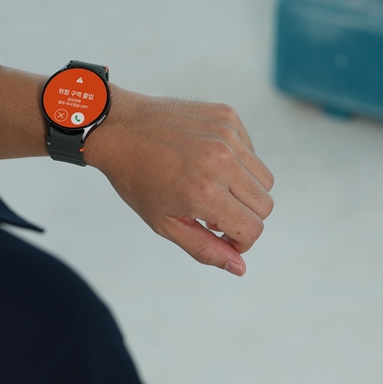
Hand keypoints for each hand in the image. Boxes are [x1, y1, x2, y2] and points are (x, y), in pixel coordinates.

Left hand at [83, 86, 274, 276]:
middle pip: (264, 204)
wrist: (118, 127)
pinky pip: (250, 150)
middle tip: (212, 212)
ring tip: (211, 186)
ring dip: (244, 189)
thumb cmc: (137, 178)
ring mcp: (226, 135)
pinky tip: (206, 160)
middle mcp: (222, 161)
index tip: (219, 235)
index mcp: (205, 192)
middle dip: (244, 216)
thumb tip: (240, 268)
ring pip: (264, 177)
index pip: (252, 228)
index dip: (240, 241)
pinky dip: (237, 162)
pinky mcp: (227, 115)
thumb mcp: (164, 223)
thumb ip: (205, 249)